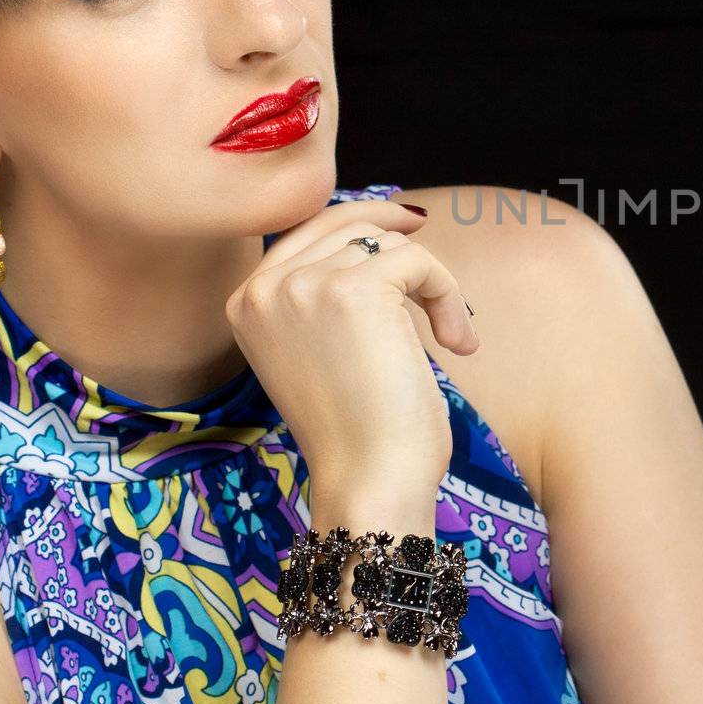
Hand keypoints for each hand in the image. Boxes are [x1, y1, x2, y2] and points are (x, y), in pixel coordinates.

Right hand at [223, 200, 478, 495]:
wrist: (369, 482)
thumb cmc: (359, 433)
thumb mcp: (322, 351)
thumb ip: (327, 296)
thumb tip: (379, 230)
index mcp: (245, 303)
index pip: (306, 230)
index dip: (362, 222)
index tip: (408, 225)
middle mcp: (262, 288)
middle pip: (346, 223)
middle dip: (401, 241)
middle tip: (440, 262)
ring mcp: (303, 286)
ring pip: (388, 243)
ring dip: (433, 285)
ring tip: (451, 339)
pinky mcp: (352, 290)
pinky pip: (419, 261)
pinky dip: (449, 295)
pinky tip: (457, 343)